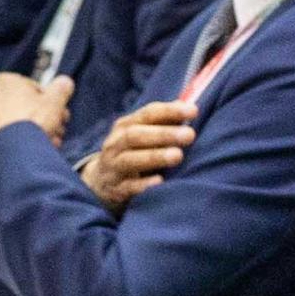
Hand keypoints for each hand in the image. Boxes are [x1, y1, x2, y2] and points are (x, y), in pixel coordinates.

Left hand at [0, 73, 74, 148]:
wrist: (9, 153)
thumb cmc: (28, 124)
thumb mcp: (54, 102)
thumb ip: (60, 90)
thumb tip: (64, 83)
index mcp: (6, 82)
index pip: (33, 88)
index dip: (50, 102)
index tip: (59, 112)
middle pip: (24, 107)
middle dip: (43, 119)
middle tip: (56, 129)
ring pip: (14, 123)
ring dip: (32, 132)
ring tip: (48, 143)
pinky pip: (4, 137)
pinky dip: (17, 142)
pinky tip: (31, 151)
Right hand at [82, 101, 196, 213]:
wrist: (101, 182)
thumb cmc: (133, 153)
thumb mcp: (142, 134)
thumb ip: (164, 122)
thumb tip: (190, 106)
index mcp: (125, 126)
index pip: (147, 114)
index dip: (169, 111)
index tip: (193, 111)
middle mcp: (116, 144)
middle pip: (135, 135)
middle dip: (163, 134)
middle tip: (189, 135)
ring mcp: (113, 167)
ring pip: (130, 160)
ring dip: (154, 156)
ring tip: (178, 156)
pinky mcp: (115, 189)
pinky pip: (127, 187)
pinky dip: (143, 185)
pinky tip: (160, 182)